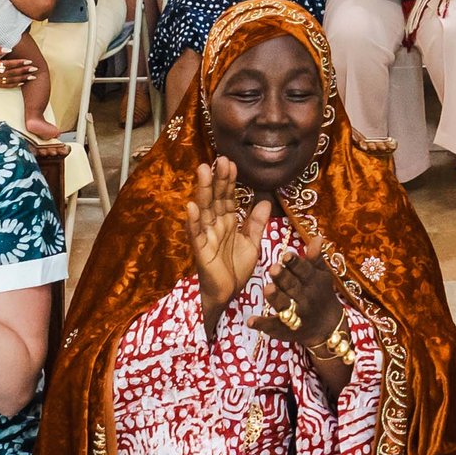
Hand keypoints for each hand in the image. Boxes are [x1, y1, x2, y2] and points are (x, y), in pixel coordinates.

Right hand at [184, 160, 267, 321]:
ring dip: (204, 191)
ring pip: (204, 210)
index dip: (230, 181)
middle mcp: (215, 226)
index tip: (232, 162)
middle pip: (216, 198)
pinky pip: (195, 234)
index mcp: (228, 222)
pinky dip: (192, 220)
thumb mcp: (252, 243)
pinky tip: (191, 206)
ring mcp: (206, 237)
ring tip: (204, 171)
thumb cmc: (235, 269)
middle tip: (220, 159)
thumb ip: (256, 223)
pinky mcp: (200, 251)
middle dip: (218, 179)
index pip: (228, 197)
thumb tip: (264, 200)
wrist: (227, 295)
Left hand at [248, 222, 345, 351]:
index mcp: (313, 282)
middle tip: (273, 268)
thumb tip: (317, 237)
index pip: (304, 271)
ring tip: (267, 288)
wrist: (328, 328)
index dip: (295, 263)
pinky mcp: (285, 330)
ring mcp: (296, 315)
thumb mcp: (322, 276)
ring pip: (284, 306)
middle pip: (293, 287)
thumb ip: (315, 258)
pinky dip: (262, 324)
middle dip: (283, 278)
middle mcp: (305, 298)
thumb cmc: (322, 295)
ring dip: (276, 298)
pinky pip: (273, 327)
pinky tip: (250, 321)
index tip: (286, 255)